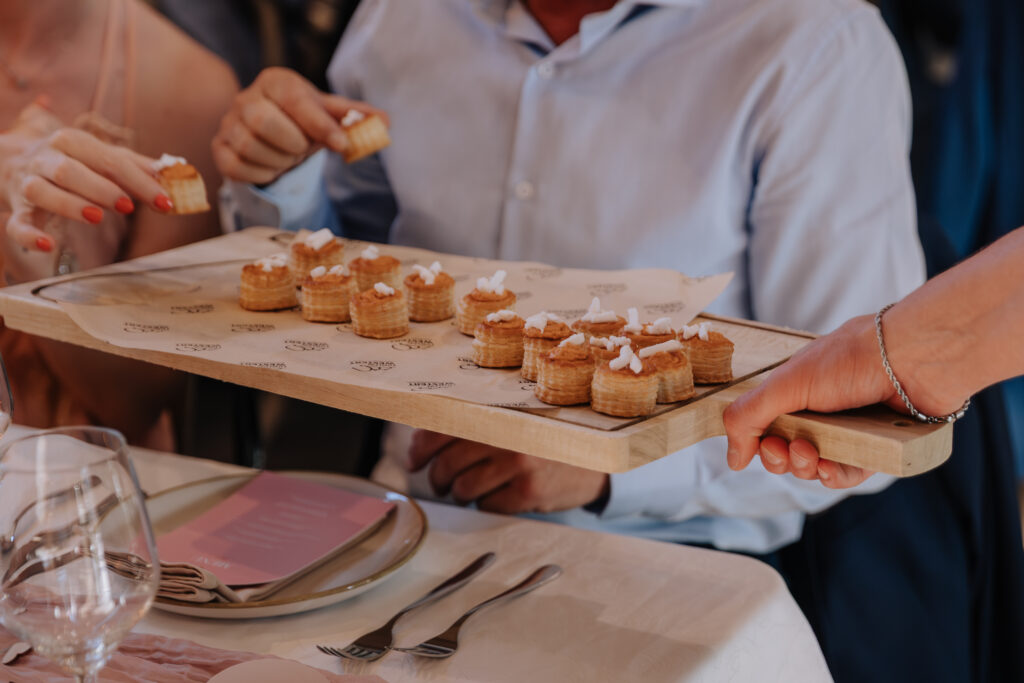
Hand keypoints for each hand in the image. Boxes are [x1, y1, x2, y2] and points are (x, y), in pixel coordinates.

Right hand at [0, 99, 171, 251]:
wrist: (14, 162)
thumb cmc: (74, 161)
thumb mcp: (103, 157)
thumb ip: (137, 166)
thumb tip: (175, 173)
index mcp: (73, 141)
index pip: (109, 160)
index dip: (140, 181)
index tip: (166, 202)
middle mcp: (46, 158)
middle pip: (69, 170)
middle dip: (100, 188)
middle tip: (128, 206)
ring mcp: (28, 183)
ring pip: (41, 191)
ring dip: (69, 204)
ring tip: (97, 217)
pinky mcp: (17, 208)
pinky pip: (17, 222)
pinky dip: (29, 234)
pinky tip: (48, 245)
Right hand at [212, 67, 386, 184]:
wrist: (275, 138)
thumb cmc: (305, 124)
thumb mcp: (331, 116)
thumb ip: (355, 118)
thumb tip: (385, 123)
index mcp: (275, 81)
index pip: (295, 98)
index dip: (319, 124)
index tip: (341, 145)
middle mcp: (246, 97)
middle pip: (263, 121)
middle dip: (292, 144)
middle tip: (303, 150)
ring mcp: (228, 124)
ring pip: (249, 146)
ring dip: (280, 161)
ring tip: (289, 157)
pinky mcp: (219, 150)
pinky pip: (237, 167)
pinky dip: (262, 174)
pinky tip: (273, 168)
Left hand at [408, 430, 609, 513]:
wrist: (595, 458)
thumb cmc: (543, 439)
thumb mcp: (513, 421)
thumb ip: (475, 425)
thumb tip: (421, 444)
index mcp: (496, 412)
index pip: (441, 429)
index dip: (419, 448)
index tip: (413, 460)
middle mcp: (505, 434)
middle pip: (447, 464)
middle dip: (437, 478)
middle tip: (440, 483)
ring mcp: (518, 464)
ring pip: (463, 489)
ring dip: (460, 494)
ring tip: (469, 491)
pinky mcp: (529, 492)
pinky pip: (487, 506)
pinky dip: (486, 504)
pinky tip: (498, 496)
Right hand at [722, 315, 898, 487]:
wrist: (912, 360)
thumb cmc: (851, 359)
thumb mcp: (785, 384)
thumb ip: (747, 417)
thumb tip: (732, 458)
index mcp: (794, 391)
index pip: (763, 429)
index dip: (759, 443)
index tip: (765, 442)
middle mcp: (818, 411)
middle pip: (785, 453)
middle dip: (780, 458)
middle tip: (789, 447)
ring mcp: (847, 431)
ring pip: (814, 467)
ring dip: (806, 467)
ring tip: (813, 453)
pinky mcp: (874, 447)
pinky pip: (847, 474)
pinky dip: (835, 476)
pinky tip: (832, 468)